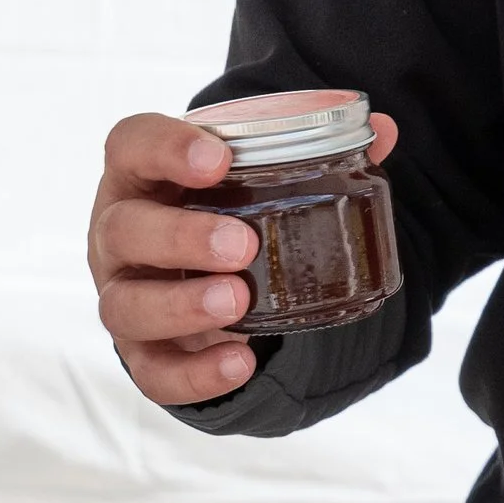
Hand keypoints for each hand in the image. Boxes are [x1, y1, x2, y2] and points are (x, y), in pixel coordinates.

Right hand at [88, 106, 397, 405]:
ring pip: (125, 305)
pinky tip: (241, 362)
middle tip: (243, 246)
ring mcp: (124, 294)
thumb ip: (316, 150)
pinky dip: (195, 373)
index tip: (218, 158)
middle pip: (123, 229)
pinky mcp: (142, 352)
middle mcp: (118, 233)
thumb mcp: (257, 175)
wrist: (206, 276)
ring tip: (239, 302)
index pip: (131, 145)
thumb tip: (386, 129)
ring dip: (182, 305)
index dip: (165, 147)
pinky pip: (153, 372)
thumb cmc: (224, 209)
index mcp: (143, 175)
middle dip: (180, 237)